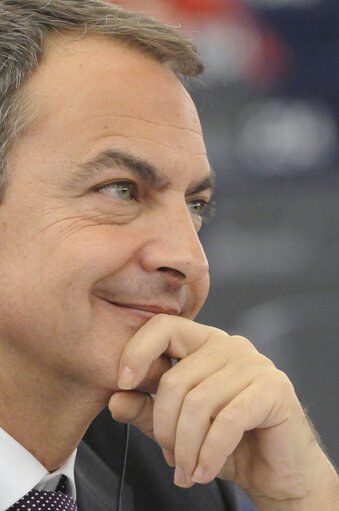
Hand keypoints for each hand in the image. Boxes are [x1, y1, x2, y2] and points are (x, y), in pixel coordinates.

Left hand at [109, 315, 338, 509]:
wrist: (276, 471)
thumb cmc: (227, 442)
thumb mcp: (178, 428)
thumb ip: (146, 411)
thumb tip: (115, 400)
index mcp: (203, 344)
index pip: (164, 327)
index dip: (137, 351)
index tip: (122, 384)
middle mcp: (228, 346)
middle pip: (176, 378)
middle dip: (165, 427)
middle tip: (171, 458)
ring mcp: (254, 363)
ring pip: (199, 402)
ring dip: (187, 447)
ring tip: (186, 471)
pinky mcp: (273, 388)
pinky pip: (228, 420)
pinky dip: (209, 453)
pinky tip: (204, 472)